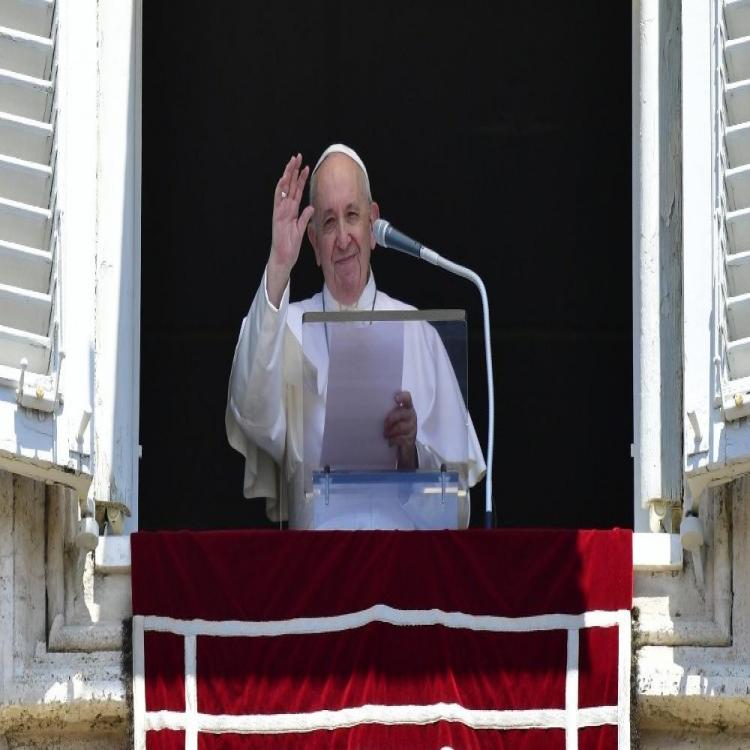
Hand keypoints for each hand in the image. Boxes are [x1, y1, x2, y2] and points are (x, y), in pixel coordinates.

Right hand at [266, 154, 314, 306]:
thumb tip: (310, 207)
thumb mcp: (301, 230)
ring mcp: (280, 212)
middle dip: (293, 171)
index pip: (296, 191)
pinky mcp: (277, 217)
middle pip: (289, 186)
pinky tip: (285, 179)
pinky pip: (278, 201)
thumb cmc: (290, 246)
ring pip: (284, 189)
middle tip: (297, 157)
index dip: (300, 179)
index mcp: (291, 211)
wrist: (283, 258)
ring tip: (291, 163)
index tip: (306, 166)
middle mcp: (285, 209)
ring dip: (287, 175)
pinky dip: (281, 190)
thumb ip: (305, 218)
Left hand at [384, 390, 416, 469]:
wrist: (403, 445)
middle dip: (391, 418)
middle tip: (384, 425)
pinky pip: (401, 438)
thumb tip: (369, 407)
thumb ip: (387, 410)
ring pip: (401, 427)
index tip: (395, 398)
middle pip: (403, 413)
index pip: (407, 398)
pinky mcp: (411, 439)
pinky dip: (393, 440)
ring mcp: (412, 428)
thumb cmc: (395, 426)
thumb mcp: (393, 416)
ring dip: (391, 431)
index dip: (402, 397)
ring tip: (385, 434)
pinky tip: (389, 441)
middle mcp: (411, 416)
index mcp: (407, 407)